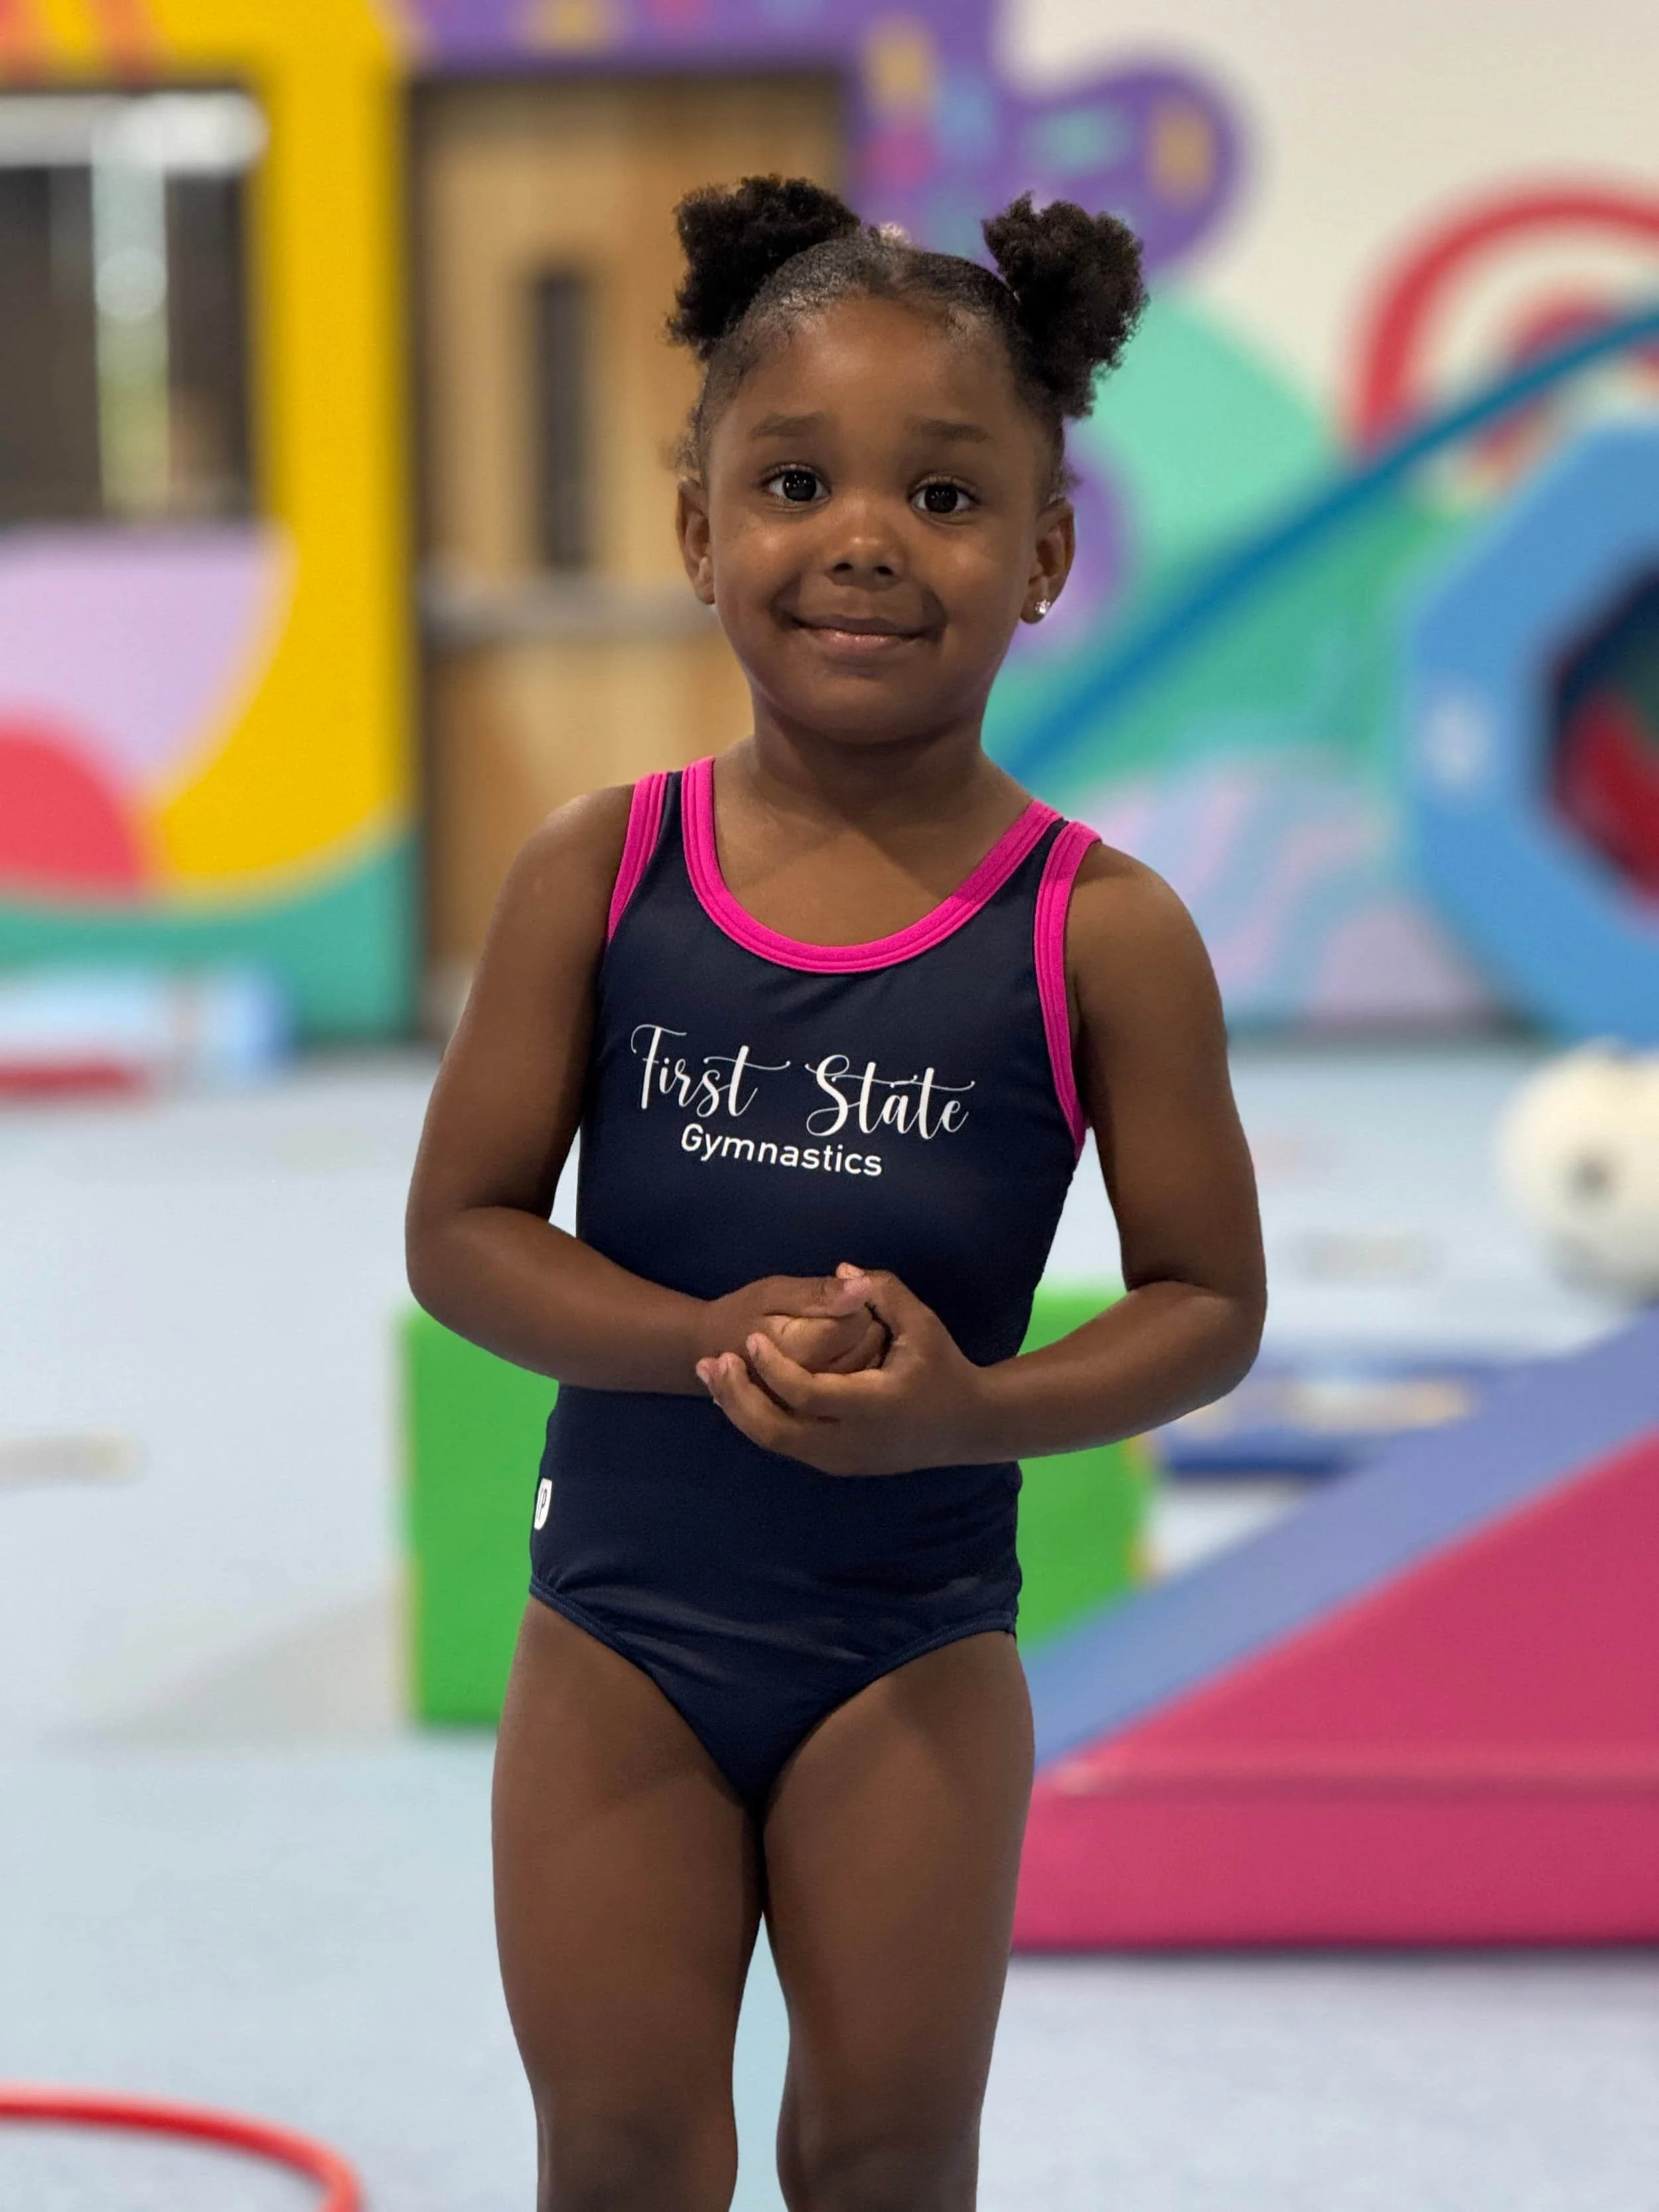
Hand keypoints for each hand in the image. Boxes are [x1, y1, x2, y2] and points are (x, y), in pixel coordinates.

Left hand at [695, 1265, 989, 1474]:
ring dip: (738, 1410)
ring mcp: (843, 1459)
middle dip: (738, 1397)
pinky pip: (786, 1445)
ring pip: (774, 1444)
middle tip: (715, 1360)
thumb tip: (843, 1269)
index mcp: (874, 1406)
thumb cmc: (943, 1367)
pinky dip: (756, 1419)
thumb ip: (883, 1292)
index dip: (773, 1368)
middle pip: (776, 1431)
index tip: (751, 1339)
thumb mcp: (922, 1324)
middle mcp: (853, 1441)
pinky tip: (737, 1390)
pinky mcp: (836, 1464)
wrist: (966, 1427)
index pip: (807, 1394)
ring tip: (713, 1373)